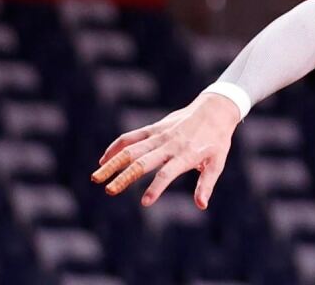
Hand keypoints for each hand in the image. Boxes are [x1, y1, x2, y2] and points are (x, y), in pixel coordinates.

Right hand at [90, 92, 240, 208]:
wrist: (215, 109)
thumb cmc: (217, 139)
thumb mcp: (217, 162)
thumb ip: (206, 183)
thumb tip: (201, 205)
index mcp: (185, 155)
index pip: (167, 173)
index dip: (156, 188)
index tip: (145, 203)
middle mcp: (169, 145)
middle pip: (143, 162)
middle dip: (125, 177)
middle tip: (109, 190)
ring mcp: (159, 135)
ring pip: (131, 148)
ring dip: (112, 162)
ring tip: (96, 177)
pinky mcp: (154, 128)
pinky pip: (131, 137)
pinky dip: (116, 146)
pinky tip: (103, 159)